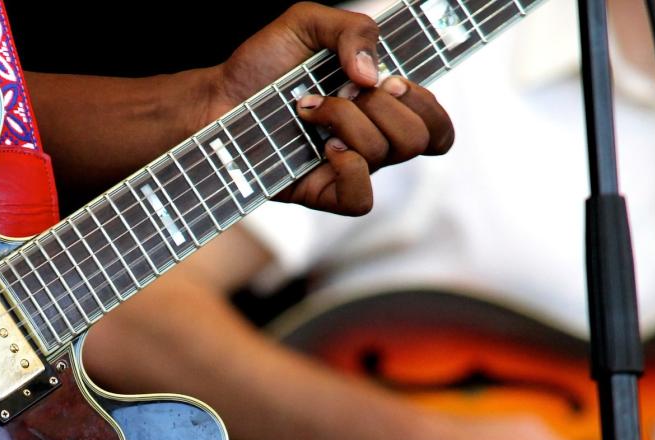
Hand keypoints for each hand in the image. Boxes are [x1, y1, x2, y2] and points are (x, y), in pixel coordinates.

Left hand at [201, 3, 453, 214]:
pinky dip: (350, 169)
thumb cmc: (262, 64)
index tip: (390, 80)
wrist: (218, 99)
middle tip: (342, 90)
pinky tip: (324, 150)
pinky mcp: (323, 194)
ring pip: (386, 154)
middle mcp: (372, 139)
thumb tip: (372, 76)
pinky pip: (362, 200)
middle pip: (421, 137)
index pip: (436, 123)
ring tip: (307, 109)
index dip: (425, 102)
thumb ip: (352, 29)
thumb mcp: (307, 24)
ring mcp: (349, 169)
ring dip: (346, 120)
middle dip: (383, 105)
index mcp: (381, 105)